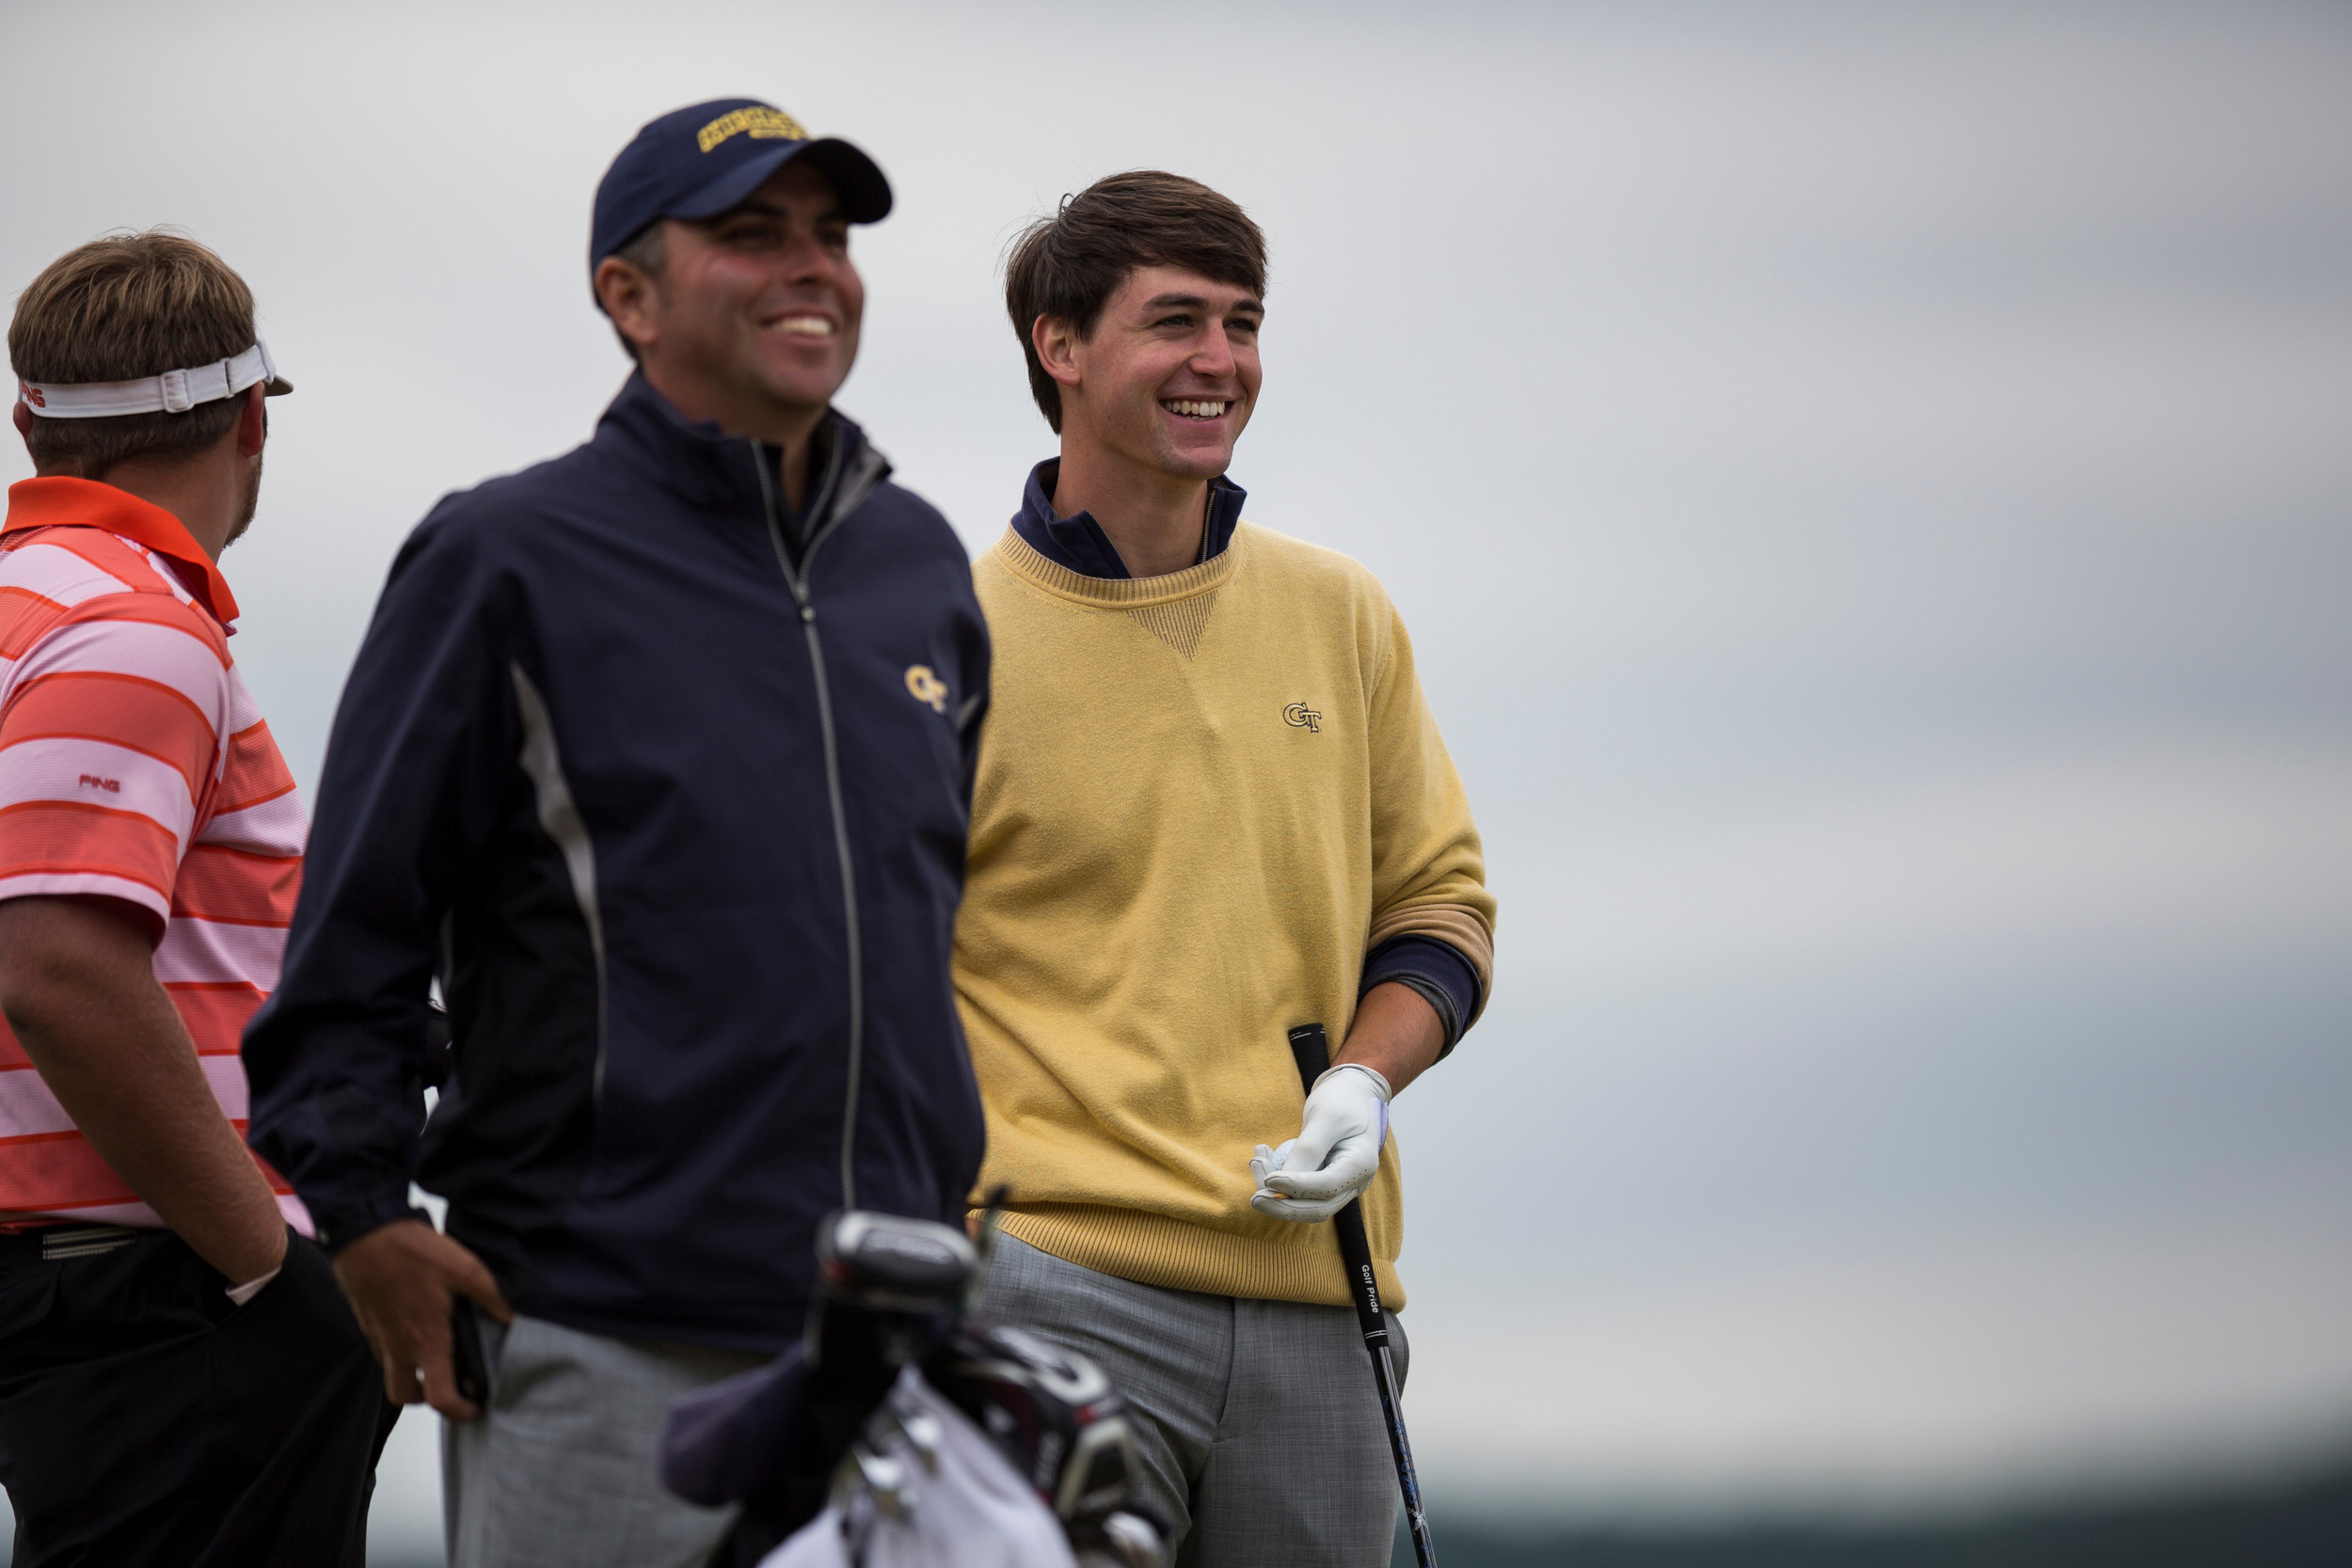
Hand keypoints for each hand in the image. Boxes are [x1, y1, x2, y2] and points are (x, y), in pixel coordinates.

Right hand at [331, 1218, 512, 1419]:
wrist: (363, 1235)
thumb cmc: (411, 1252)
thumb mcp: (464, 1268)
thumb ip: (492, 1296)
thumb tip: (513, 1316)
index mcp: (426, 1341)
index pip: (440, 1398)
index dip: (460, 1411)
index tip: (476, 1406)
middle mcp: (399, 1347)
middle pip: (407, 1397)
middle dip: (429, 1399)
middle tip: (451, 1383)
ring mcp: (379, 1337)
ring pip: (391, 1375)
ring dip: (412, 1375)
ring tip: (435, 1354)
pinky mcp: (368, 1323)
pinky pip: (383, 1351)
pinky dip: (399, 1351)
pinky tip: (417, 1326)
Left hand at [1248, 1064, 1391, 1222]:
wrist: (1352, 1093)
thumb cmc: (1341, 1099)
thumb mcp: (1326, 1116)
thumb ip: (1308, 1149)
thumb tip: (1280, 1184)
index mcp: (1361, 1164)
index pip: (1326, 1188)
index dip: (1295, 1187)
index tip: (1268, 1179)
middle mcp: (1354, 1182)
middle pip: (1317, 1208)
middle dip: (1282, 1205)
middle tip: (1254, 1197)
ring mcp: (1340, 1185)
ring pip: (1306, 1205)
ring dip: (1277, 1192)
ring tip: (1257, 1161)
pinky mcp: (1324, 1182)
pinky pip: (1300, 1192)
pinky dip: (1279, 1181)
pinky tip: (1263, 1157)